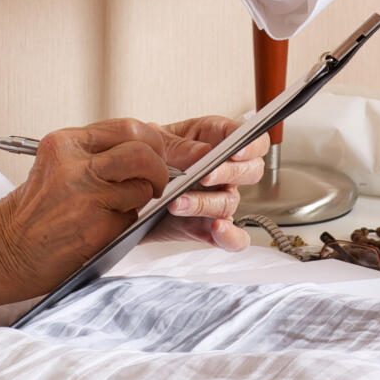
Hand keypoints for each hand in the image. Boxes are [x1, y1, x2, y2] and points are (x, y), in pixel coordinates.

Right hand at [0, 118, 175, 295]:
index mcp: (64, 143)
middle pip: (142, 152)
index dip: (151, 141)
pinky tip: (102, 228)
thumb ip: (94, 153)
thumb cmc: (33, 212)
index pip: (127, 128)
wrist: (2, 251)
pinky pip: (131, 218)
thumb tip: (147, 147)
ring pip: (142, 187)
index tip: (157, 154)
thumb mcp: (56, 166)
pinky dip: (126, 223)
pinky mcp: (96, 228)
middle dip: (159, 168)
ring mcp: (86, 197)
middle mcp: (74, 165)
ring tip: (121, 208)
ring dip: (141, 199)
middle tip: (156, 181)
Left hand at [151, 115, 268, 250]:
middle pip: (251, 171)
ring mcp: (218, 200)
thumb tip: (203, 152)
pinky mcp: (209, 228)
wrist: (126, 188)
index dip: (252, 145)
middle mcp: (224, 172)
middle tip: (204, 176)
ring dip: (205, 203)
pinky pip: (233, 239)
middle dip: (230, 172)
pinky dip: (231, 237)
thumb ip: (178, 146)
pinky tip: (217, 229)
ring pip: (229, 202)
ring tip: (177, 203)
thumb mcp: (155, 143)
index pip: (253, 141)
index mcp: (217, 140)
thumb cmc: (147, 157)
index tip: (237, 149)